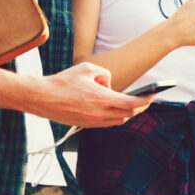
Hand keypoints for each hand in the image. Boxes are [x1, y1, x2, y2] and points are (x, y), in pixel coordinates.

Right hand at [23, 62, 153, 127]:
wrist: (41, 97)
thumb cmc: (63, 81)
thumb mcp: (88, 69)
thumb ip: (105, 74)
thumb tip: (110, 84)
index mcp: (101, 98)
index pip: (131, 103)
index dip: (145, 100)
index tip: (153, 95)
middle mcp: (99, 113)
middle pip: (128, 114)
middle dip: (140, 107)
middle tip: (147, 100)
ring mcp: (92, 122)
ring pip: (119, 121)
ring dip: (128, 113)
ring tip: (132, 104)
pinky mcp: (85, 125)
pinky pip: (107, 123)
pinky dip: (115, 117)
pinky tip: (115, 109)